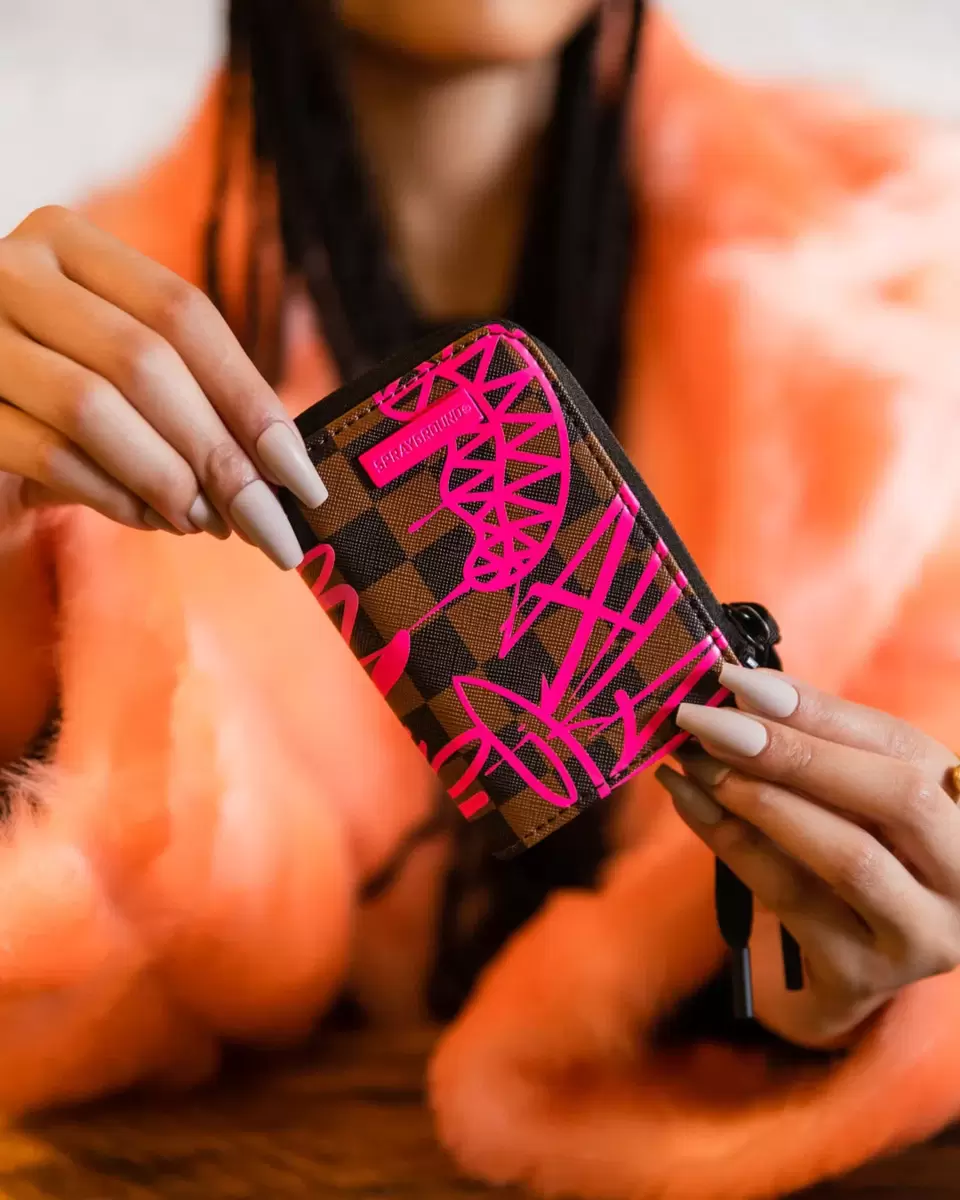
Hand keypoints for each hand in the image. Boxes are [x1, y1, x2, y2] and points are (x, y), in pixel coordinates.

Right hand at [0, 206, 326, 566]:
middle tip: (265, 522)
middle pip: (144, 361)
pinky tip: (150, 518)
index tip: (301, 475)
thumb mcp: (123, 363)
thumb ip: (191, 390)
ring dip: (167, 478)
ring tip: (206, 522)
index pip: (182, 312)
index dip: (250, 397)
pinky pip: (47, 454)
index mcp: (70, 243)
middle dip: (219, 454)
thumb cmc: (61, 390)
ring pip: (92, 408)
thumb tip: (285, 466)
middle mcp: (14, 271)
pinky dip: (112, 496)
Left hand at [658, 666, 959, 1048]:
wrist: (858, 959)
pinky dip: (730, 844)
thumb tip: (745, 688)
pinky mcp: (865, 975)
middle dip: (793, 753)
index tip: (738, 680)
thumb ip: (818, 740)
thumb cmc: (858, 851)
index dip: (819, 709)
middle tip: (709, 721)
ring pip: (847, 857)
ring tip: (693, 761)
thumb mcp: (858, 791)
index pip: (902, 745)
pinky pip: (791, 900)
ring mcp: (924, 934)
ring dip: (756, 799)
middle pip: (897, 798)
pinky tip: (689, 803)